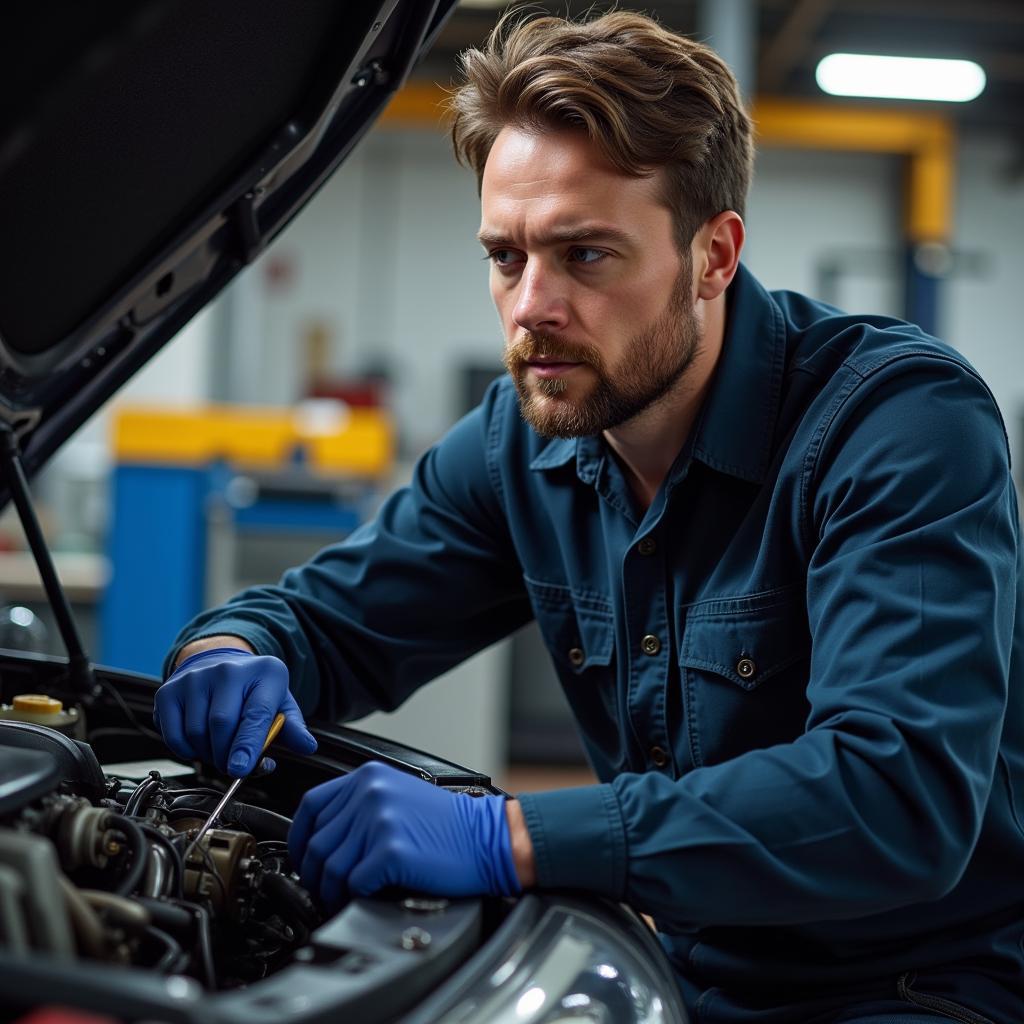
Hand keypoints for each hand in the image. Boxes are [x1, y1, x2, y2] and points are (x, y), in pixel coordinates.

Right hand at [153, 647, 316, 775]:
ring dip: (207, 754)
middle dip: (226, 756)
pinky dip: (186, 750)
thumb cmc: (253, 692)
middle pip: (221, 724)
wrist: (219, 665)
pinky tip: (199, 742)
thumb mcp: (280, 705)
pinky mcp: (169, 690)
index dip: (248, 744)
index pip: (256, 713)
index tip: (240, 769)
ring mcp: (196, 678)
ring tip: (219, 748)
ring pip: (196, 732)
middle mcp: (228, 669)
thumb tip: (307, 746)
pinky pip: (174, 735)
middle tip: (234, 765)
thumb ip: (293, 728)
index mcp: (266, 672)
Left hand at [288, 761, 521, 907]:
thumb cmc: (449, 824)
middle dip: (314, 874)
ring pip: (329, 867)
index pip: (310, 806)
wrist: (489, 837)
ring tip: (342, 898)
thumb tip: (322, 839)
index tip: (302, 858)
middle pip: (316, 842)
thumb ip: (360, 806)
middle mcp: (370, 793)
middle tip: (323, 889)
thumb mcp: (398, 795)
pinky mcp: (391, 850)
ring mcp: (380, 820)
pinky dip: (353, 896)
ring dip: (331, 891)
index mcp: (368, 776)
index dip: (299, 838)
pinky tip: (366, 896)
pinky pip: (352, 882)